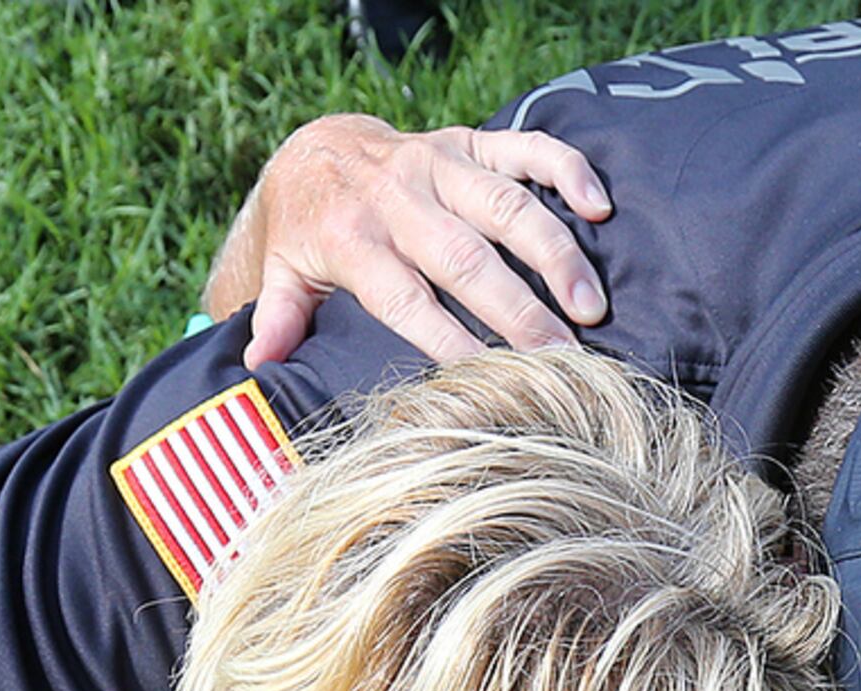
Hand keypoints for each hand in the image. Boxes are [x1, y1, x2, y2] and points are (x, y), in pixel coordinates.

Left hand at [228, 114, 612, 367]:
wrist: (319, 149)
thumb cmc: (311, 230)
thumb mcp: (286, 272)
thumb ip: (279, 316)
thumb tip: (261, 362)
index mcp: (356, 240)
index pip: (408, 299)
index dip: (449, 340)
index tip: (492, 379)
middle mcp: (400, 198)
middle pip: (466, 259)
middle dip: (518, 310)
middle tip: (563, 358)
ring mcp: (438, 165)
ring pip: (506, 206)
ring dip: (555, 254)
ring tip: (591, 305)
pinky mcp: (468, 141)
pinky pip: (525, 147)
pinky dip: (566, 168)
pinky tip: (600, 207)